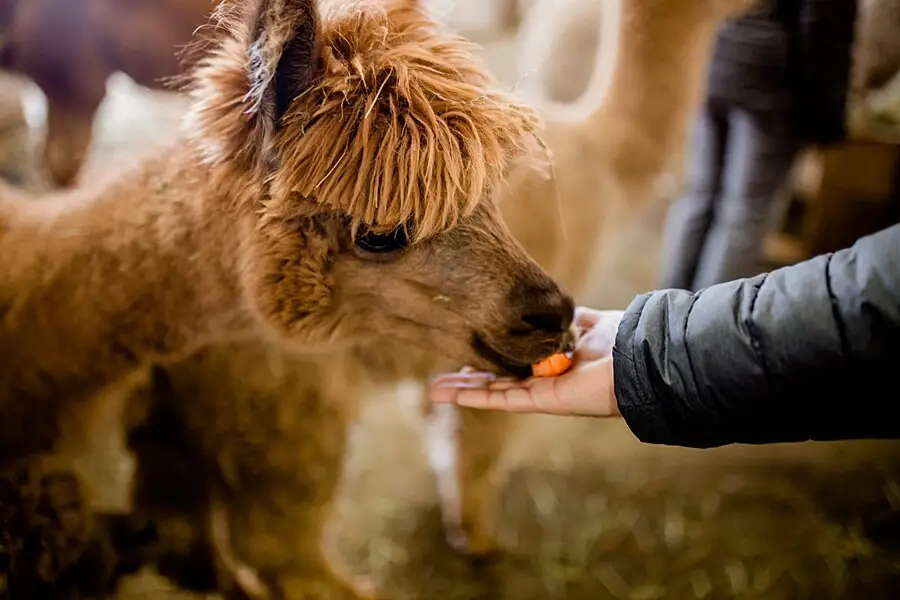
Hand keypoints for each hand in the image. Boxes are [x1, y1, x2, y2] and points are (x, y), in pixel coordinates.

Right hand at [430, 308, 624, 416]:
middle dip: (466, 379)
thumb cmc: (619, 339)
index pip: (511, 359)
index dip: (488, 355)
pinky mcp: (540, 399)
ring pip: (493, 392)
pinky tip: (451, 396)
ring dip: (463, 392)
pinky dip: (476, 399)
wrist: (636, 357)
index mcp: (551, 360)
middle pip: (496, 379)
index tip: (465, 347)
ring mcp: (539, 391)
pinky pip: (502, 399)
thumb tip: (549, 309)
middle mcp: (542, 378)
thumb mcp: (587, 321)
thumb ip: (565, 319)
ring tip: (434, 391)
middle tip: (438, 378)